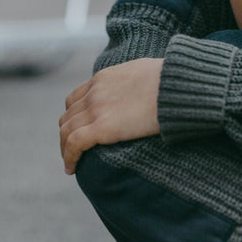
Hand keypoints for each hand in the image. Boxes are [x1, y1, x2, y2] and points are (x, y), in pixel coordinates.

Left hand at [59, 58, 163, 174]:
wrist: (176, 86)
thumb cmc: (171, 80)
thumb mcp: (145, 72)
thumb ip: (135, 81)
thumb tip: (145, 89)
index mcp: (104, 78)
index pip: (76, 98)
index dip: (74, 117)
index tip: (78, 130)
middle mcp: (94, 92)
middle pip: (68, 117)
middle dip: (67, 134)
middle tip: (74, 150)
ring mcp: (96, 109)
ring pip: (66, 131)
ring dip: (65, 148)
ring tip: (71, 163)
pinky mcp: (102, 127)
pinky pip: (74, 144)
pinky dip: (69, 157)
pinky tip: (71, 169)